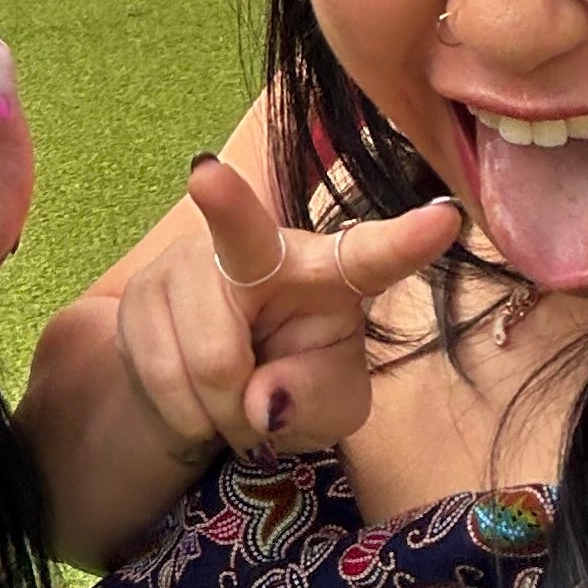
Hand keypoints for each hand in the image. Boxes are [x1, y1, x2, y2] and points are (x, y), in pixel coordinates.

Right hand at [116, 154, 459, 464]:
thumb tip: (260, 401)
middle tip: (207, 175)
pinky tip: (196, 397)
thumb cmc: (292, 381)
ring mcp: (192, 261)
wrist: (209, 394)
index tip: (446, 217)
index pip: (371, 257)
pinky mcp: (141, 292)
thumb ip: (316, 400)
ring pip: (208, 360)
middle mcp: (259, 247)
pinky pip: (162, 376)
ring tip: (232, 401)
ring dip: (222, 411)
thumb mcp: (330, 407)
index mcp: (332, 271)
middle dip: (224, 199)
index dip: (406, 242)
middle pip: (240, 228)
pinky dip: (185, 413)